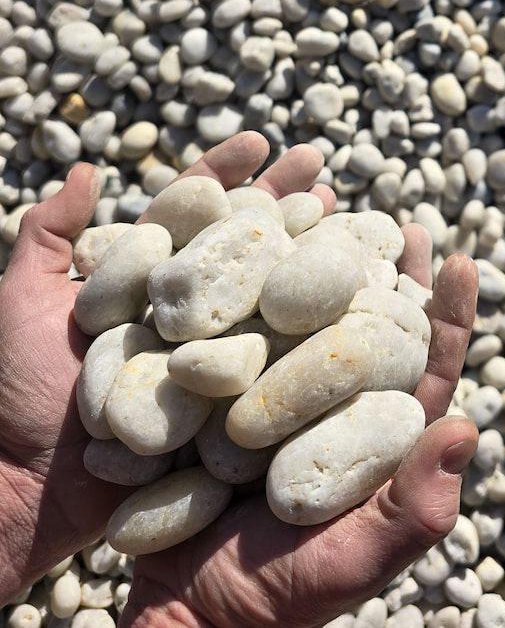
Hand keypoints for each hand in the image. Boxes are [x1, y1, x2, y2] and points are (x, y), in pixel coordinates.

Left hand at [0, 133, 334, 601]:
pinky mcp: (229, 400)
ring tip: (346, 224)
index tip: (260, 142)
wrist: (26, 486)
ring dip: (306, 260)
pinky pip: (275, 362)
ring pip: (267, 300)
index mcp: (145, 281)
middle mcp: (187, 314)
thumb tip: (90, 168)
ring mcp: (212, 356)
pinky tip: (348, 306)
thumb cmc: (14, 391)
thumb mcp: (19, 299)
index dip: (226, 174)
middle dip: (282, 203)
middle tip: (319, 168)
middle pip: (242, 247)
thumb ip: (48, 234)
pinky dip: (311, 334)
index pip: (193, 213)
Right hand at [121, 249, 478, 627]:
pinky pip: (238, 340)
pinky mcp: (223, 399)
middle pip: (368, 329)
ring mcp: (277, 400)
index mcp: (381, 440)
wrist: (188, 612)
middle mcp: (334, 410)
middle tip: (398, 222)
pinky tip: (248, 253)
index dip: (446, 315)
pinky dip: (245, 296)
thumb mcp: (358, 557)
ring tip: (328, 212)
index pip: (425, 368)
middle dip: (386, 274)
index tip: (459, 261)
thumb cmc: (283, 596)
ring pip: (304, 324)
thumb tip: (467, 426)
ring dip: (317, 271)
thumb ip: (416, 503)